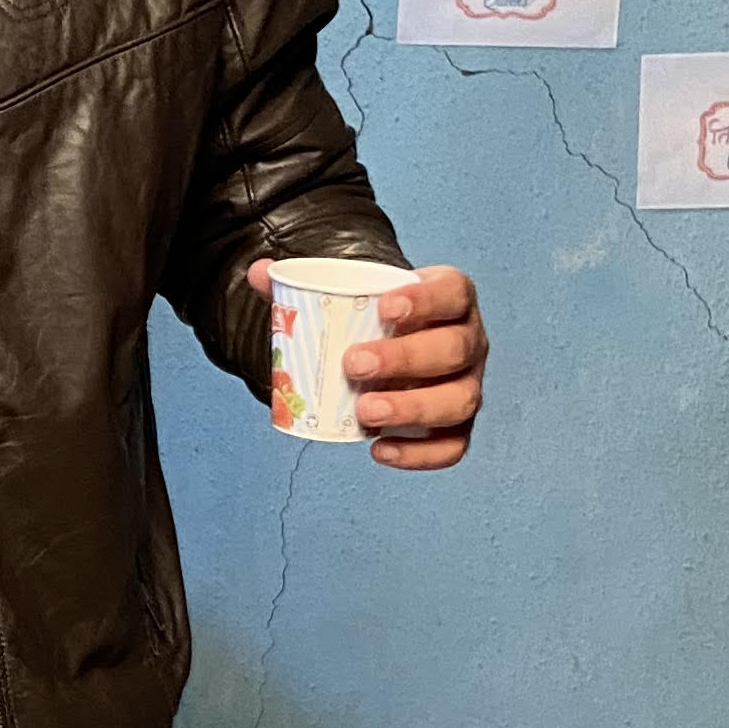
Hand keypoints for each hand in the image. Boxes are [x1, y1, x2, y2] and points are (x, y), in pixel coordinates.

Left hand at [248, 255, 487, 468]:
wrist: (393, 346)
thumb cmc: (375, 319)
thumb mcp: (350, 295)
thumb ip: (306, 282)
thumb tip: (259, 273)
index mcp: (451, 299)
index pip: (453, 292)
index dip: (426, 299)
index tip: (384, 308)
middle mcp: (469, 341)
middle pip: (455, 349)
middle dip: (406, 358)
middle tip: (353, 365)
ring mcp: (467, 385)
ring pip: (461, 401)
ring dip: (412, 408)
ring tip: (363, 412)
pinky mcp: (457, 426)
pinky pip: (453, 446)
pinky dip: (419, 454)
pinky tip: (378, 449)